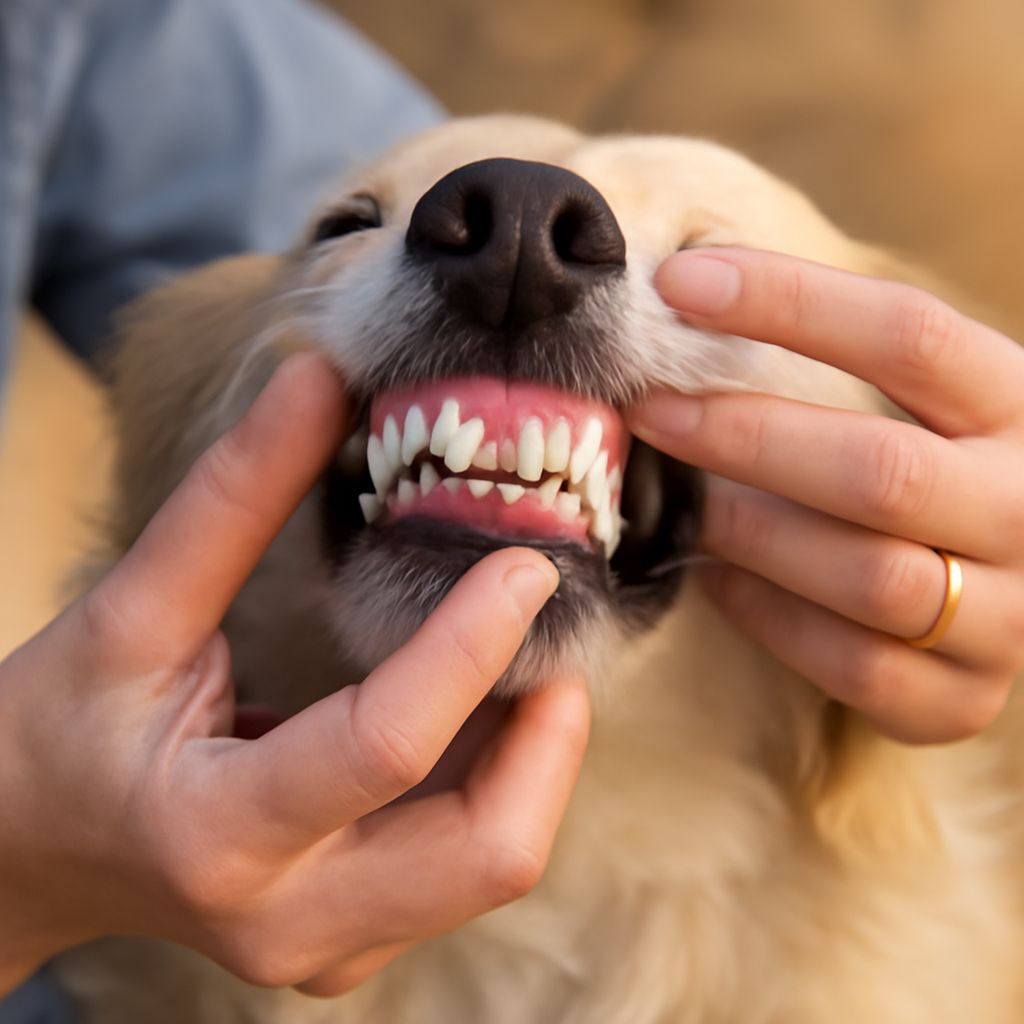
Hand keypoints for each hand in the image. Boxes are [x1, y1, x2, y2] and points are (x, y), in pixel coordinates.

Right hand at [0, 354, 589, 996]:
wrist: (25, 849)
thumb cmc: (61, 727)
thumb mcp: (133, 608)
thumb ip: (233, 493)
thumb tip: (321, 377)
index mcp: (218, 834)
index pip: (389, 745)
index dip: (473, 642)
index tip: (529, 564)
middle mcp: (289, 920)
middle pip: (489, 846)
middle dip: (546, 729)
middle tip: (545, 624)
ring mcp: (328, 951)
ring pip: (497, 861)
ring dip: (535, 752)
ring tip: (515, 653)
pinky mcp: (351, 947)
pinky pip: (468, 866)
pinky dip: (500, 779)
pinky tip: (475, 707)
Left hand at [630, 248, 1023, 744]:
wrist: (1007, 589)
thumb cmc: (929, 475)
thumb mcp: (918, 406)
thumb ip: (835, 366)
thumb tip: (686, 305)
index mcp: (1019, 408)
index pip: (909, 335)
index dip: (789, 302)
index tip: (680, 284)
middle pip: (879, 471)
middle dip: (745, 438)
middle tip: (650, 413)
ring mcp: (1008, 615)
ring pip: (865, 575)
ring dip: (750, 534)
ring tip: (678, 502)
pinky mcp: (960, 698)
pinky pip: (852, 666)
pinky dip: (767, 617)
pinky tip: (716, 578)